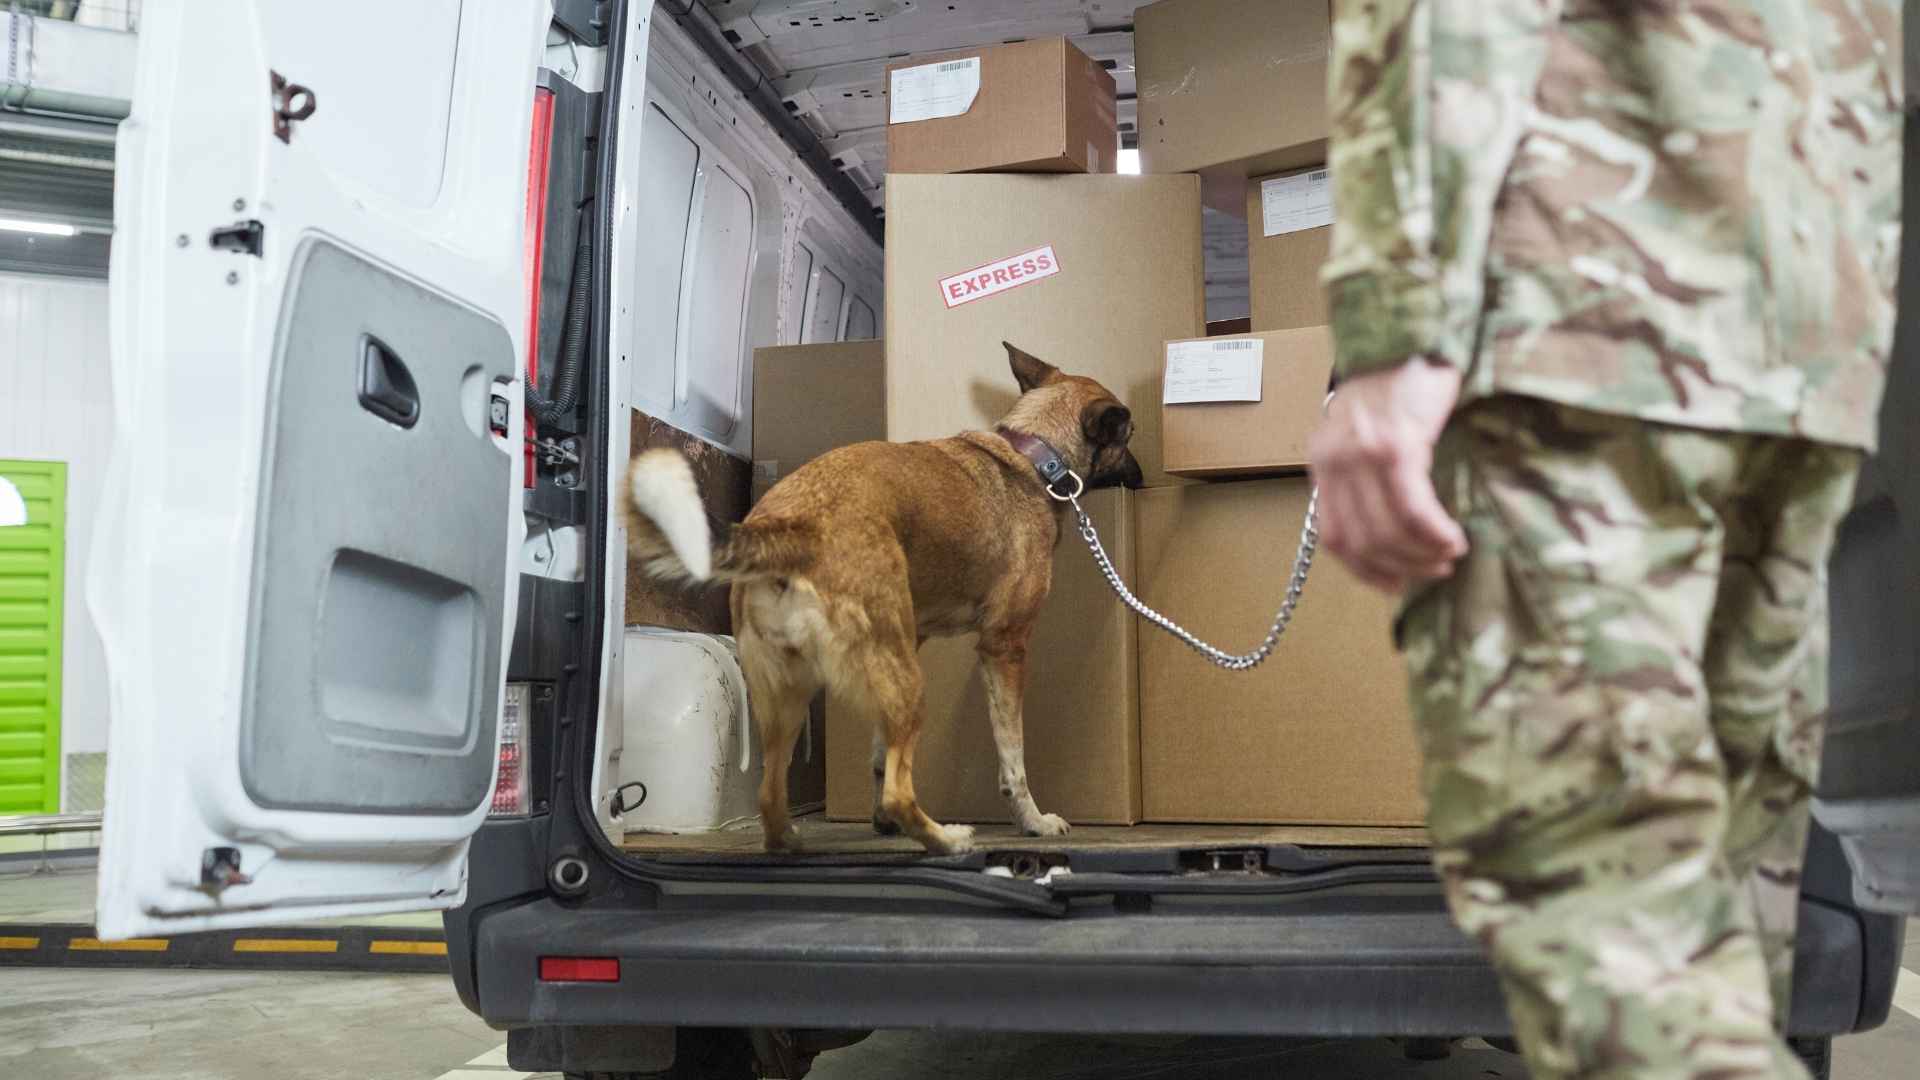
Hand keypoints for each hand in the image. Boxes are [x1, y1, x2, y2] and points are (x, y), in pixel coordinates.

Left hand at [1307, 359, 1468, 592]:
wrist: (1413, 331)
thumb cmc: (1399, 382)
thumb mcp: (1367, 432)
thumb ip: (1366, 476)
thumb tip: (1391, 532)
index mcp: (1322, 460)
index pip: (1333, 535)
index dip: (1365, 570)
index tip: (1395, 583)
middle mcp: (1334, 460)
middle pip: (1362, 540)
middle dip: (1402, 567)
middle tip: (1434, 570)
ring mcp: (1362, 454)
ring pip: (1387, 530)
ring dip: (1422, 555)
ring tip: (1448, 555)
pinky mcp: (1396, 446)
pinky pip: (1412, 508)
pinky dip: (1433, 533)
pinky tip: (1452, 539)